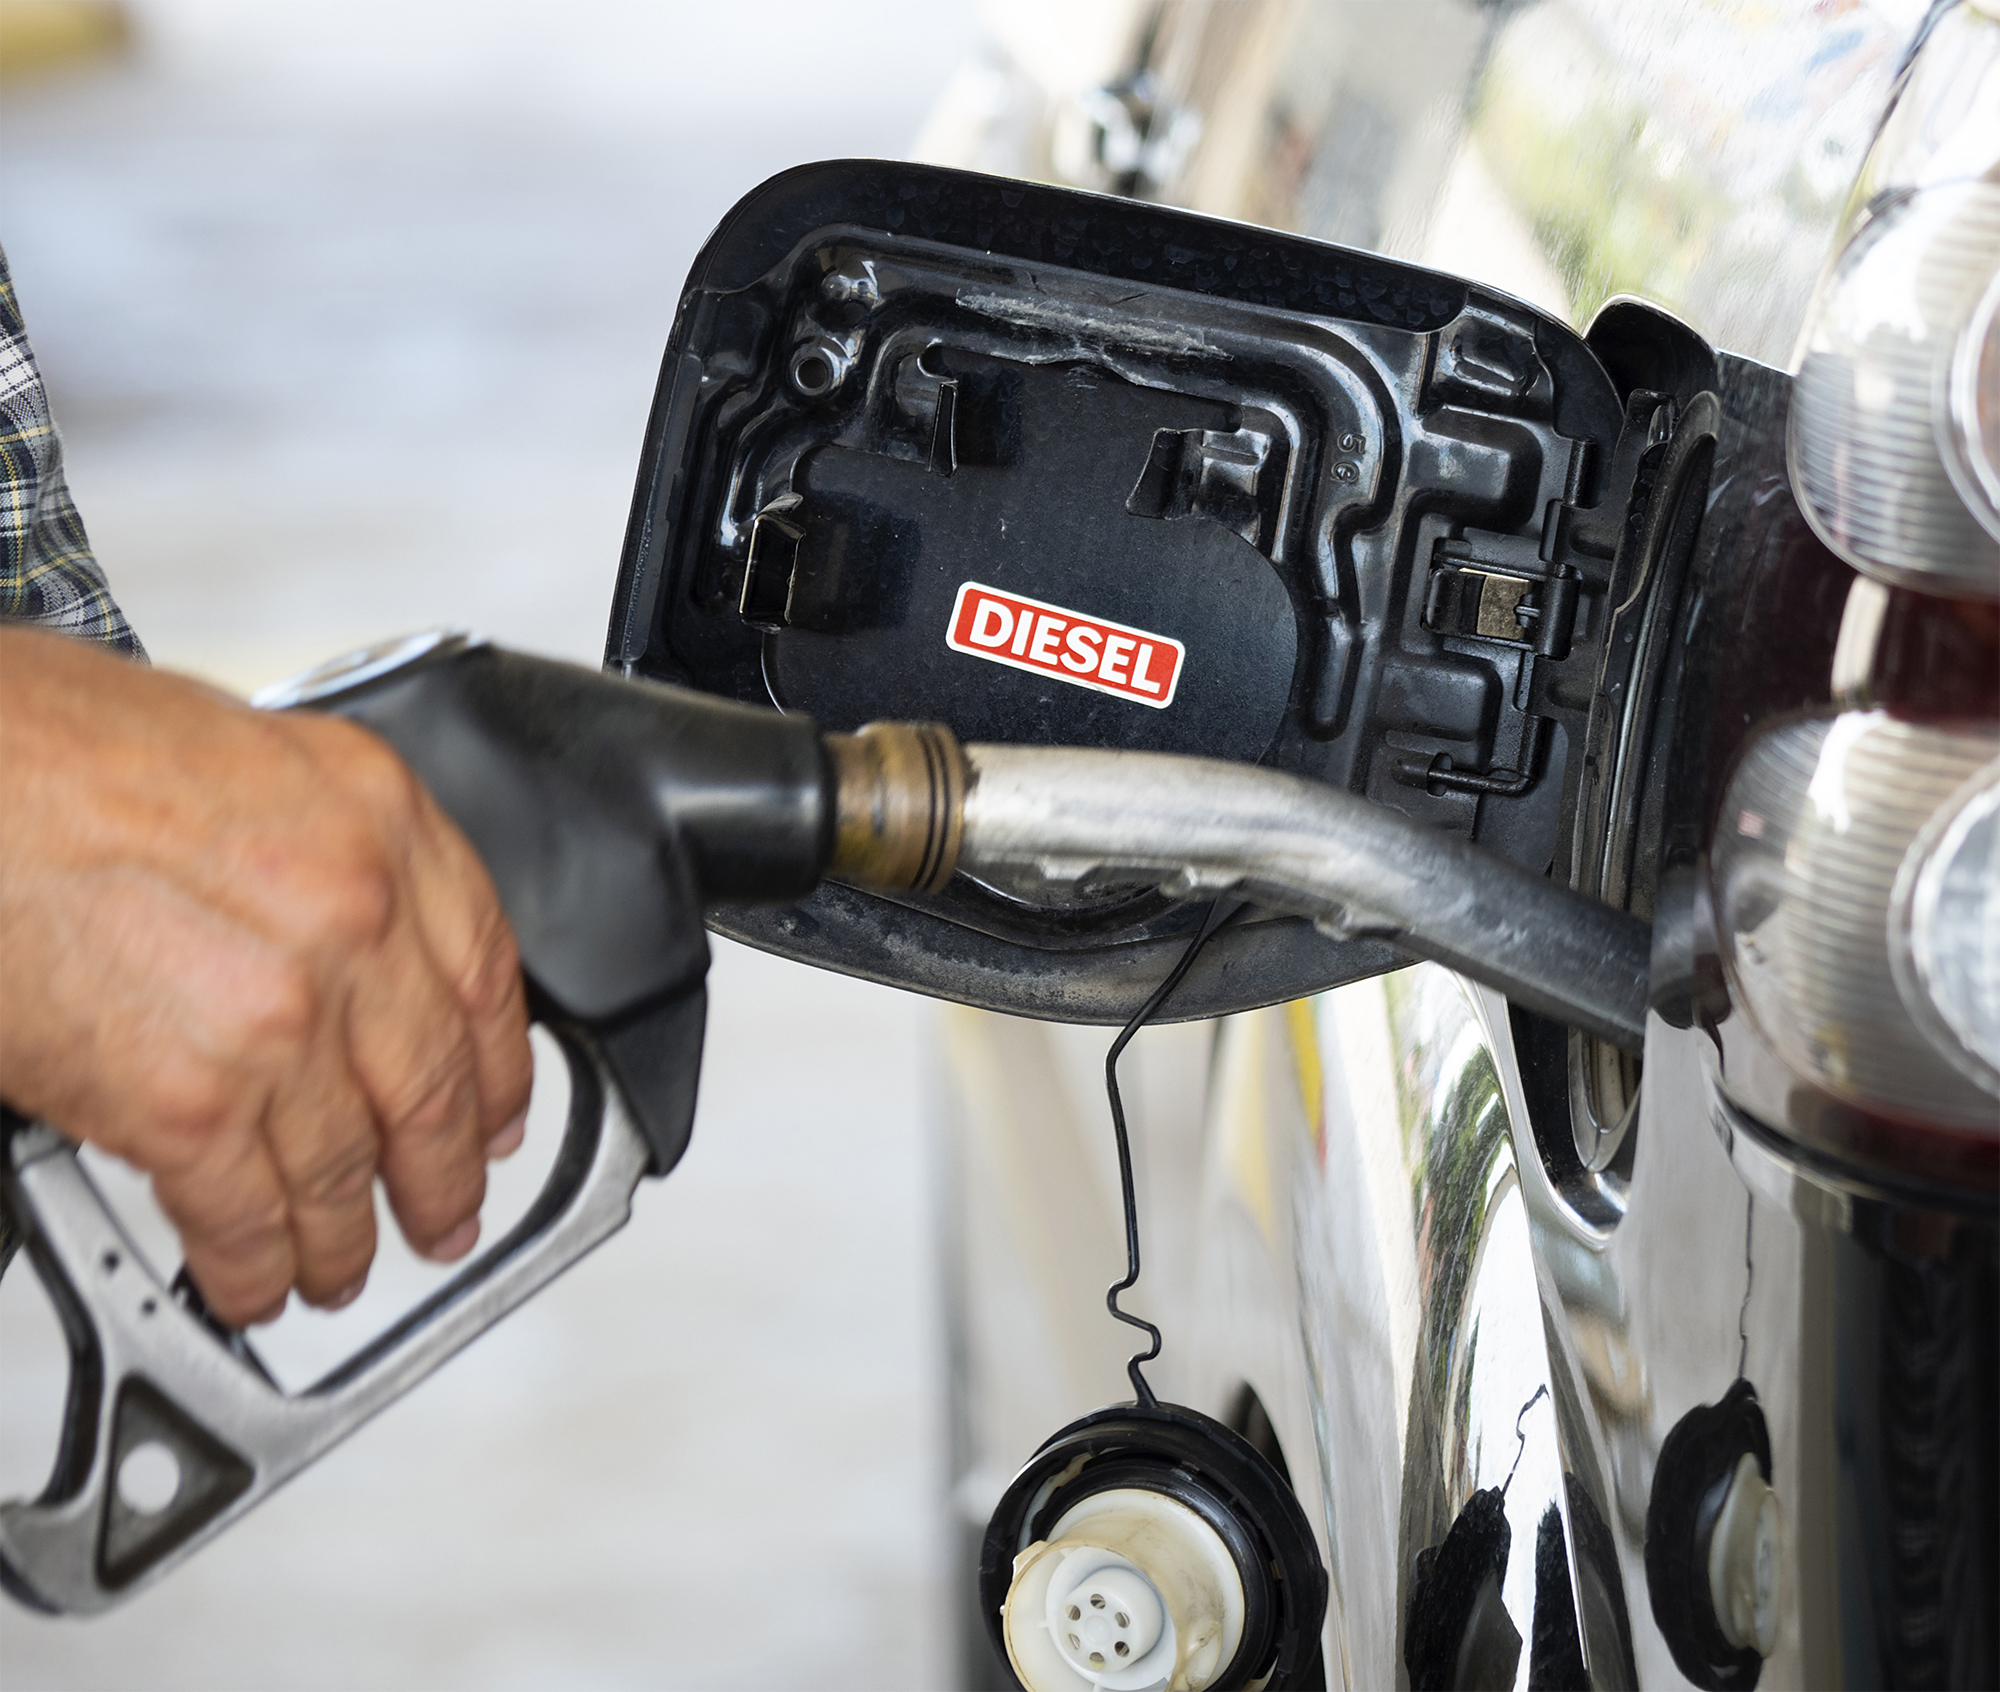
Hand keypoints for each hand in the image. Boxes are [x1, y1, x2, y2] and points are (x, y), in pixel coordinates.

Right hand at [0, 626, 533, 1324]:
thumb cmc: (54, 752)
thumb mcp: (250, 764)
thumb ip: (328, 859)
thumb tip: (364, 954)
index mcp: (377, 822)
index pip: (485, 972)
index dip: (501, 1065)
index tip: (500, 1110)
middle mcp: (351, 916)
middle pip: (433, 1084)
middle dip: (442, 1172)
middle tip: (446, 1213)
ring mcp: (279, 1014)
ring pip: (343, 1165)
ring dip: (344, 1236)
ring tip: (344, 1265)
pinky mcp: (185, 1099)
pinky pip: (244, 1212)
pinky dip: (252, 1266)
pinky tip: (254, 1280)